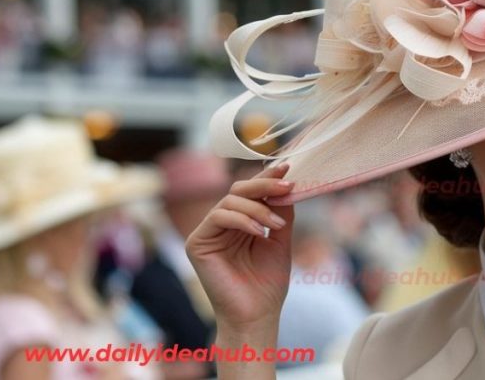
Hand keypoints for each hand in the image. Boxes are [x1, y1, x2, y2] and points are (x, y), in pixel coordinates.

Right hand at [185, 163, 294, 331]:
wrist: (257, 315)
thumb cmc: (268, 283)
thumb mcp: (280, 240)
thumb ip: (280, 212)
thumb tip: (285, 183)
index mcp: (240, 223)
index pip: (251, 192)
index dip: (268, 178)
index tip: (288, 169)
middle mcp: (221, 225)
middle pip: (238, 190)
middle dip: (264, 185)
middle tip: (286, 186)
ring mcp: (207, 233)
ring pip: (230, 201)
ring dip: (258, 208)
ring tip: (277, 224)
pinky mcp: (196, 243)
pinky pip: (218, 217)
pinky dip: (242, 220)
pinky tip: (259, 232)